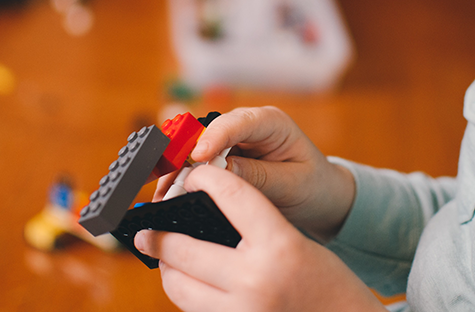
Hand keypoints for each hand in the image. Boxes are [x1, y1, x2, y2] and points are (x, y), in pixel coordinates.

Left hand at [137, 166, 383, 311]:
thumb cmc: (328, 283)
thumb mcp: (298, 243)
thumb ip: (255, 227)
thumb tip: (203, 213)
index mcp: (279, 247)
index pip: (232, 196)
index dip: (206, 179)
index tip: (192, 176)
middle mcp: (255, 280)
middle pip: (184, 248)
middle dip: (159, 235)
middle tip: (146, 230)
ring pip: (178, 286)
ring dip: (166, 268)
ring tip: (164, 257)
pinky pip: (194, 309)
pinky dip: (186, 293)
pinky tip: (188, 281)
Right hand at [155, 106, 354, 240]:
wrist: (319, 196)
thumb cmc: (311, 185)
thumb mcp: (291, 184)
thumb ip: (257, 176)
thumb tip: (220, 172)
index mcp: (271, 123)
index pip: (238, 122)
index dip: (214, 137)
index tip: (198, 157)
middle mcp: (246, 126)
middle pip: (206, 132)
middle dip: (184, 156)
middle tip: (168, 182)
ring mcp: (231, 140)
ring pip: (194, 148)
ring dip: (176, 170)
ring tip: (162, 194)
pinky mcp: (221, 157)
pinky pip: (195, 164)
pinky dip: (181, 179)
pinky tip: (168, 195)